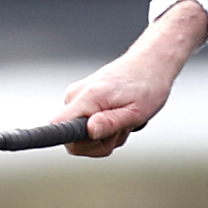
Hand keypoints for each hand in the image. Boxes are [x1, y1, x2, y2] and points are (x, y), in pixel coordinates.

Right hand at [58, 1, 207, 156]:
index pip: (58, 125)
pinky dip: (105, 129)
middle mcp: (75, 96)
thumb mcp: (137, 111)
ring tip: (124, 119)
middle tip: (123, 128)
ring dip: (107, 136)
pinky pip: (87, 127)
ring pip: (83, 136)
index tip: (96, 139)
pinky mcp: (81, 101)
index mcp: (88, 97)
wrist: (149, 64)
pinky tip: (119, 117)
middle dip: (100, 143)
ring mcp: (76, 98)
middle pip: (73, 139)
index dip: (73, 141)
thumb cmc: (147, 85)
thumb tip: (89, 131)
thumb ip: (111, 122)